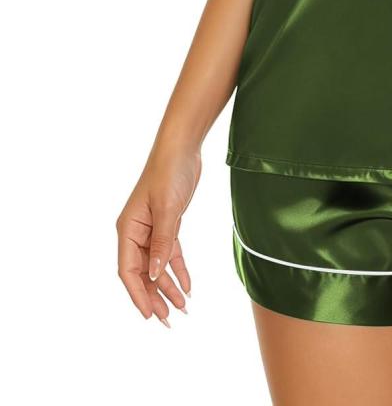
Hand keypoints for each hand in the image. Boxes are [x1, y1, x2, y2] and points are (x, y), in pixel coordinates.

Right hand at [116, 145, 199, 326]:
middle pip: (142, 273)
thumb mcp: (167, 208)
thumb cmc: (169, 173)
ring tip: (181, 309)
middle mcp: (135, 233)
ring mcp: (151, 229)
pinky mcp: (167, 224)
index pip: (128, 271)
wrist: (182, 149)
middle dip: (154, 297)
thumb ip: (162, 242)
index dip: (138, 295)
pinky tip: (187, 285)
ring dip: (168, 286)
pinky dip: (178, 269)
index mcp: (127, 230)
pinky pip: (170, 253)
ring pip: (156, 266)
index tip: (149, 315)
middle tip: (167, 320)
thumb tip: (154, 274)